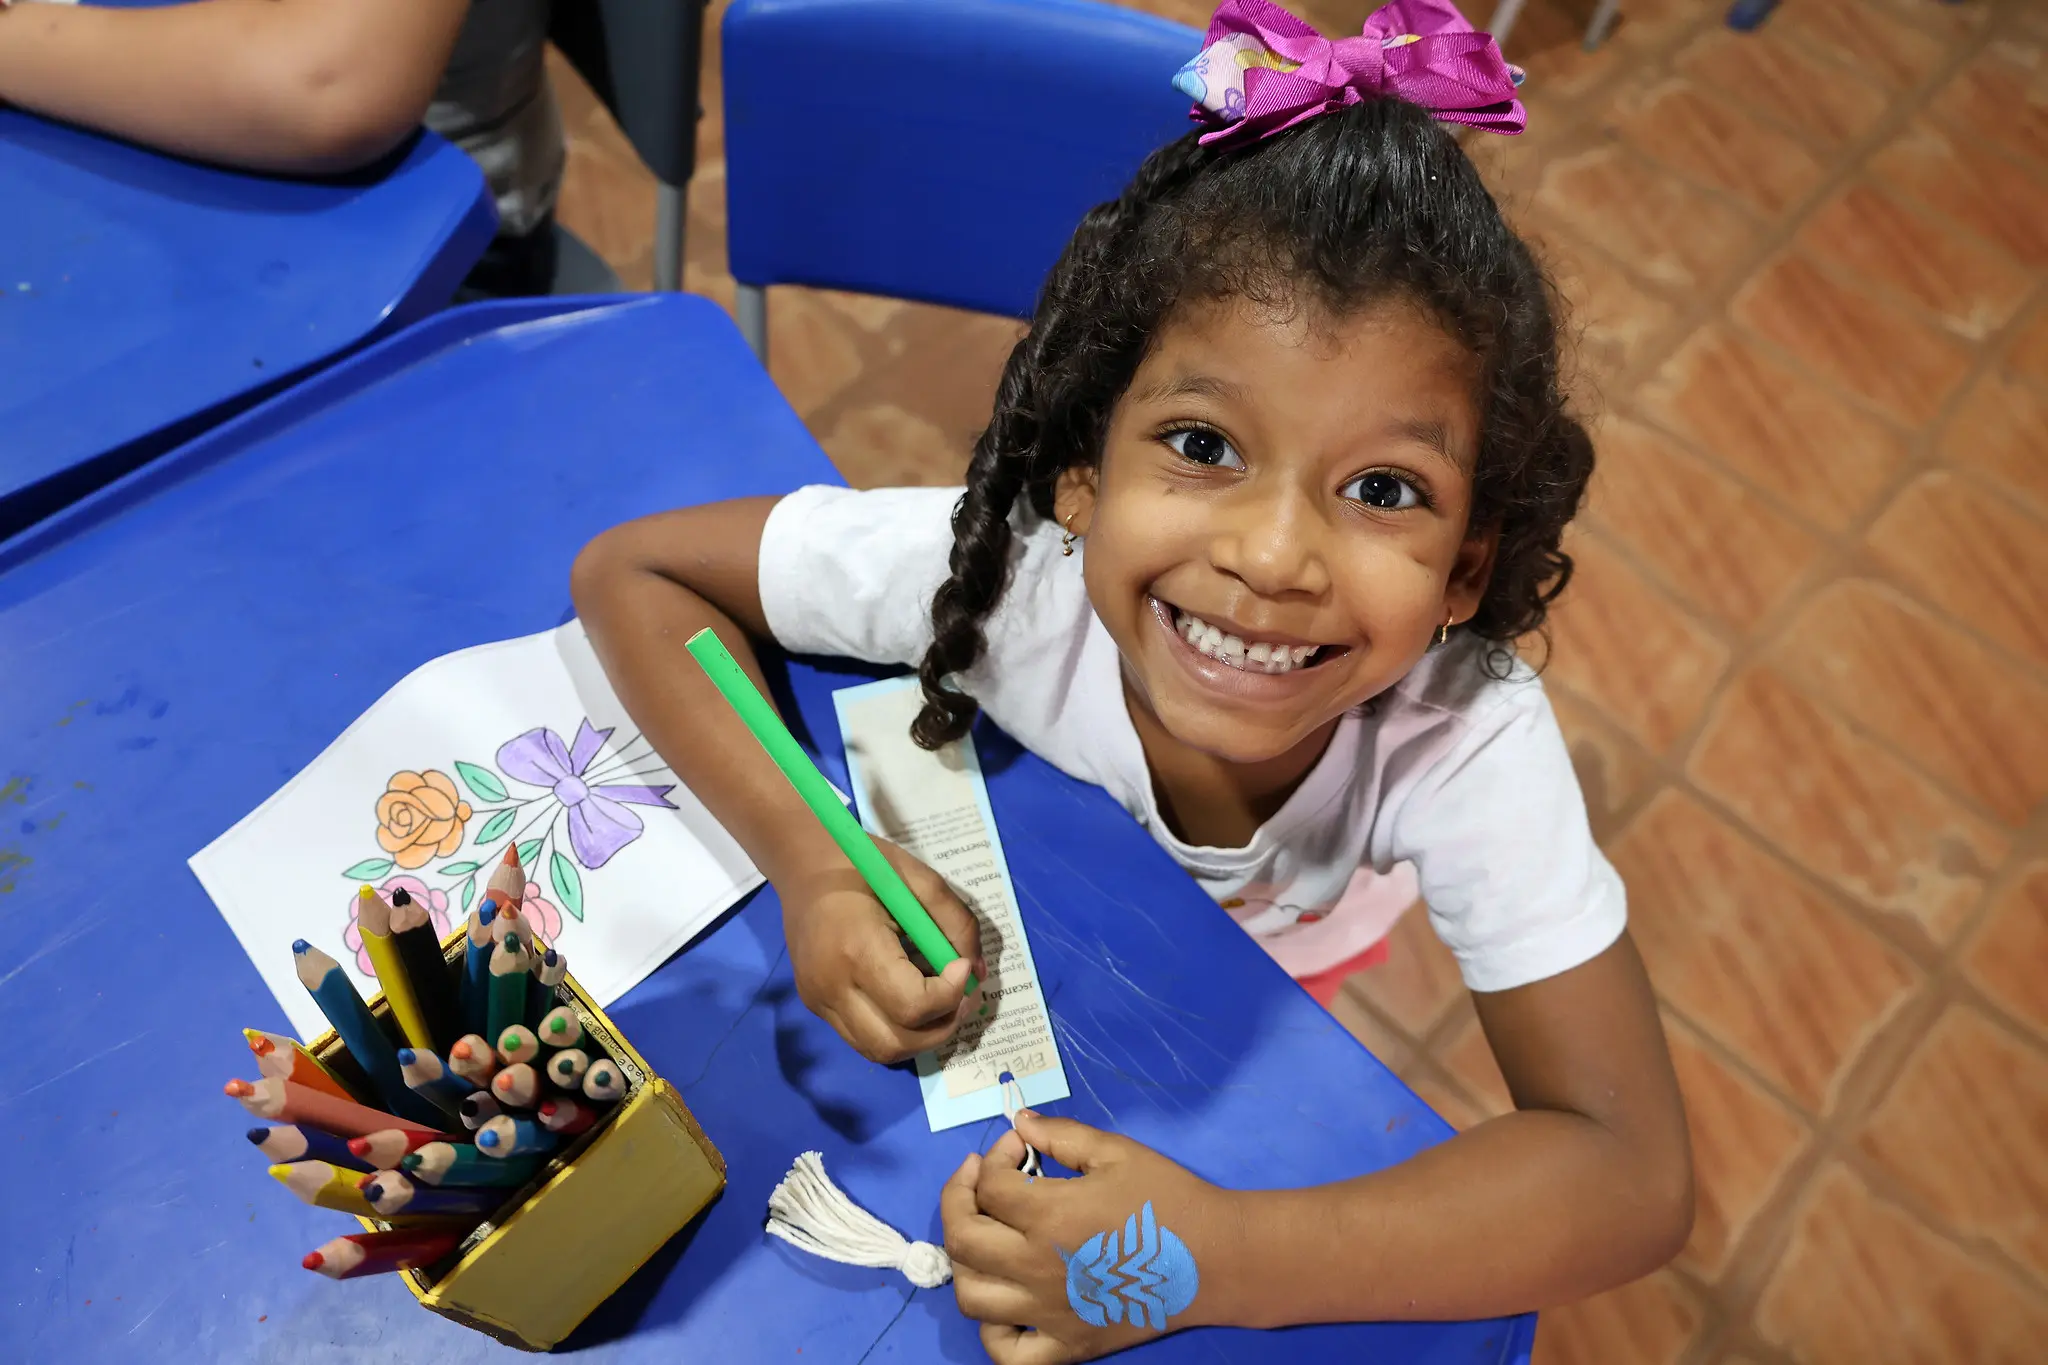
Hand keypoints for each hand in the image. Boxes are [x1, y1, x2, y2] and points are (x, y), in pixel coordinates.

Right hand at [780, 837, 984, 1063]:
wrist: (802, 866)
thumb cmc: (863, 865)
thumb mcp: (920, 879)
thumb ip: (956, 924)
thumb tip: (977, 974)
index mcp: (857, 949)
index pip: (913, 1005)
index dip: (950, 994)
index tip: (962, 965)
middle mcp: (832, 986)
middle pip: (897, 1043)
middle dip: (942, 1026)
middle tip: (962, 995)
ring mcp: (819, 1001)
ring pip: (880, 1051)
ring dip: (920, 1037)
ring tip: (940, 1002)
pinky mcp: (815, 1005)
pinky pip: (863, 1037)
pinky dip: (896, 1030)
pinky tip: (909, 998)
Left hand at [941, 1112, 1234, 1363]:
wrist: (1218, 1260)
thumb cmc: (1169, 1200)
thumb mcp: (1116, 1153)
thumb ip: (1060, 1135)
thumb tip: (1017, 1121)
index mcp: (1049, 1216)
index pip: (988, 1185)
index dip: (993, 1157)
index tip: (1015, 1148)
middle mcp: (1036, 1268)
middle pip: (962, 1239)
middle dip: (958, 1199)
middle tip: (978, 1180)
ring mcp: (1047, 1314)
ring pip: (971, 1296)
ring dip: (967, 1260)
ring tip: (986, 1236)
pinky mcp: (1066, 1347)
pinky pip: (1007, 1354)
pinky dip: (993, 1332)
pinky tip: (1004, 1302)